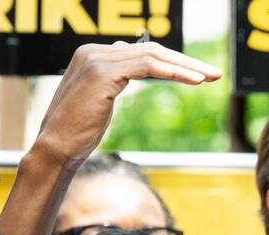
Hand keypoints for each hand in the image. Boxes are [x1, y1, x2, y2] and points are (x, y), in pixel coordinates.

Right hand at [31, 41, 220, 170]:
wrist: (55, 150)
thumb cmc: (77, 135)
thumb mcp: (99, 101)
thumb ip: (114, 82)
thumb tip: (132, 72)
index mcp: (92, 55)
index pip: (141, 52)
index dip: (171, 62)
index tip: (196, 74)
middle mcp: (93, 51)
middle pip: (151, 49)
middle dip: (185, 61)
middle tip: (213, 73)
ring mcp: (96, 59)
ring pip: (153, 55)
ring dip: (186, 66)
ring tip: (210, 77)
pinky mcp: (103, 73)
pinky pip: (148, 66)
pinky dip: (174, 72)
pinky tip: (195, 81)